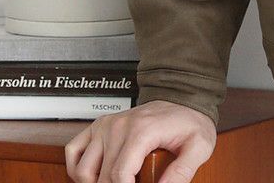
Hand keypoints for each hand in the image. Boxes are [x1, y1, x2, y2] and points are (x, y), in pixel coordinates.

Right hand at [64, 99, 216, 182]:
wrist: (182, 98)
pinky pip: (73, 151)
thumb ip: (183, 171)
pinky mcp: (98, 126)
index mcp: (142, 130)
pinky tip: (96, 175)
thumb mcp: (199, 146)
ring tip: (116, 182)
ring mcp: (106, 125)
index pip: (120, 176)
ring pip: (83, 170)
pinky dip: (78, 169)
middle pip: (103, 178)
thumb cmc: (189, 122)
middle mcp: (119, 126)